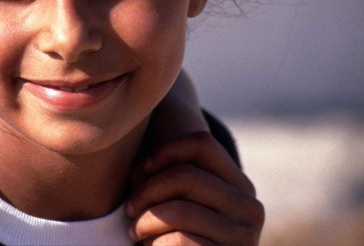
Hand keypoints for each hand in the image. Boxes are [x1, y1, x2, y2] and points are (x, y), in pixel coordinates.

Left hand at [126, 132, 263, 244]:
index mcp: (239, 184)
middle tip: (130, 209)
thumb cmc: (177, 234)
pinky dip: (155, 243)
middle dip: (146, 191)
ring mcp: (242, 236)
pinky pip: (180, 241)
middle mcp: (249, 207)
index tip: (142, 168)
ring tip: (135, 231)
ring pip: (180, 211)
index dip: (165, 149)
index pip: (203, 143)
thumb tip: (141, 169)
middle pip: (185, 175)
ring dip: (145, 221)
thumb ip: (161, 177)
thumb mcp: (176, 200)